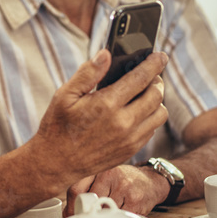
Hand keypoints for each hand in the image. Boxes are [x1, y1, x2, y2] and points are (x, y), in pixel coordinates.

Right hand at [29, 49, 168, 186]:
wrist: (56, 163)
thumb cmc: (57, 126)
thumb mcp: (65, 95)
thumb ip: (88, 73)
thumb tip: (106, 54)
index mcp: (106, 104)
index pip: (141, 78)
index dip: (154, 64)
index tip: (160, 56)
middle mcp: (123, 122)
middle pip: (156, 95)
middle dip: (157, 80)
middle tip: (150, 75)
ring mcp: (129, 139)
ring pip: (160, 114)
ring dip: (157, 100)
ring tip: (145, 94)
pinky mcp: (130, 150)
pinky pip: (152, 130)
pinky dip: (150, 117)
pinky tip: (136, 112)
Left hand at [64, 164, 168, 216]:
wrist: (151, 181)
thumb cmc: (124, 181)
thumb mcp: (104, 177)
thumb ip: (86, 189)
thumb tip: (68, 213)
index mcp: (98, 169)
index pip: (76, 189)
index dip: (70, 207)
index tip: (70, 216)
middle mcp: (110, 175)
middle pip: (88, 202)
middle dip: (86, 214)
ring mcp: (123, 188)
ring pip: (103, 212)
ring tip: (109, 214)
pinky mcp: (135, 201)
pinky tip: (121, 215)